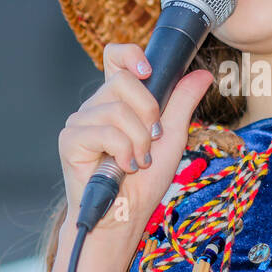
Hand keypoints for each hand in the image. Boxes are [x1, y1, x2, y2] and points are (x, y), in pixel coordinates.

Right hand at [58, 42, 213, 242]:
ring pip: (116, 110)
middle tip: (151, 141)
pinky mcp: (70, 140)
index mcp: (118, 101)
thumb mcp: (172, 137)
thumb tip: (202, 75)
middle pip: (123, 81)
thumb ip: (182, 103)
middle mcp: (96, 107)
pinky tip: (123, 168)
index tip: (148, 71)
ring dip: (138, 141)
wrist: (125, 216)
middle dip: (148, 113)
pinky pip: (104, 131)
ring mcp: (80, 122)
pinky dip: (123, 152)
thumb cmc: (144, 182)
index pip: (115, 59)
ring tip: (137, 162)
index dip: (129, 54)